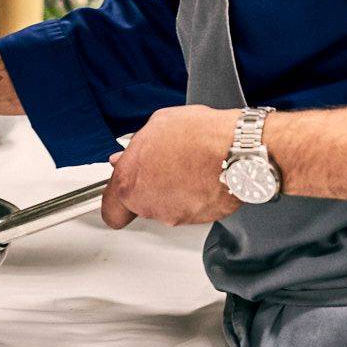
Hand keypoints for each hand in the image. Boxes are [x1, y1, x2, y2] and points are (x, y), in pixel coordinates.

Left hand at [101, 107, 240, 229]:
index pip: (111, 209)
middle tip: (164, 167)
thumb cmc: (198, 135)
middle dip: (150, 189)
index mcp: (129, 181)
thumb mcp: (157, 125)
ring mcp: (172, 214)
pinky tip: (201, 176)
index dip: (117, 201)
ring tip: (188, 167)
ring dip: (173, 192)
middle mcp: (147, 204)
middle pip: (140, 205)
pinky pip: (189, 210)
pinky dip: (193, 198)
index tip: (123, 195)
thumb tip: (125, 157)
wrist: (235, 151)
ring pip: (166, 208)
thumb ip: (135, 148)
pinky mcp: (196, 221)